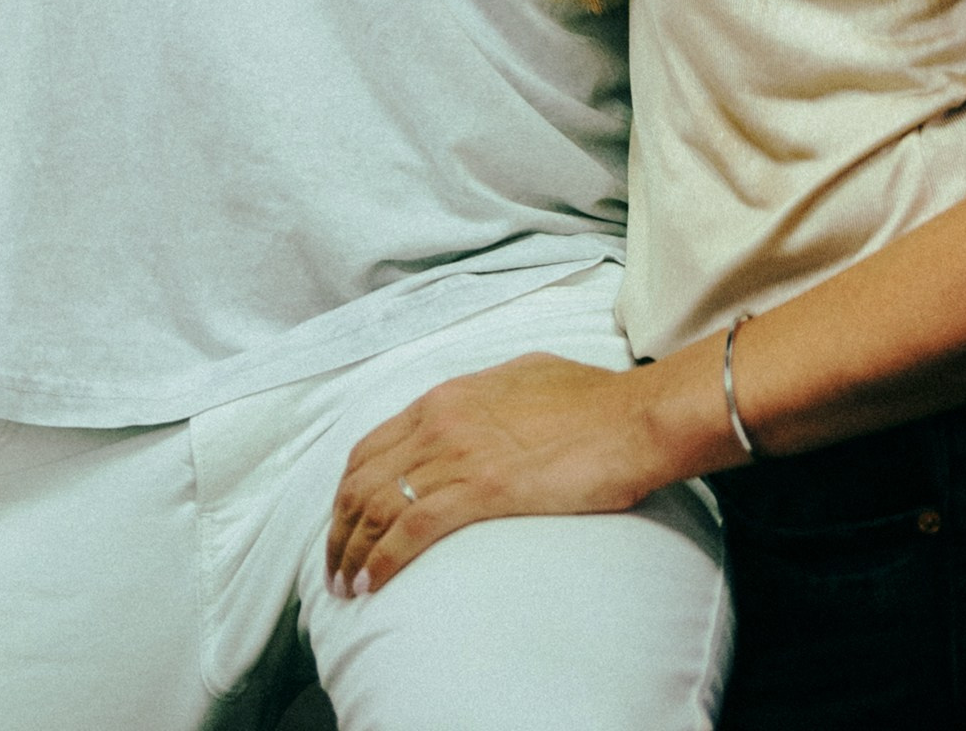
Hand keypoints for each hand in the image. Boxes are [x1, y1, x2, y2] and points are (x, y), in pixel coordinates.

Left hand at [324, 355, 660, 597]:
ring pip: (379, 507)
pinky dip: (384, 560)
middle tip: (335, 565)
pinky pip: (412, 530)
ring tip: (346, 586)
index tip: (345, 522)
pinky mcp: (482, 490)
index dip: (348, 490)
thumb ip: (485, 397)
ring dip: (353, 551)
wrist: (630, 419)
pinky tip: (372, 585)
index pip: (372, 445)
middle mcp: (441, 420)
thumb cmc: (591, 400)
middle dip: (339, 527)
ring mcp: (459, 454)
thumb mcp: (522, 378)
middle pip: (363, 478)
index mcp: (447, 396)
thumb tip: (476, 411)